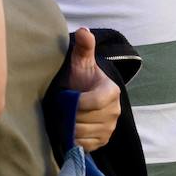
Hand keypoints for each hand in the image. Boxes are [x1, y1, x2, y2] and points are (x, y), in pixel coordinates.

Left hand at [67, 29, 120, 152]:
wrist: (84, 95)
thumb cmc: (80, 77)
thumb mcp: (81, 61)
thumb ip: (84, 47)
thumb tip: (83, 31)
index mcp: (112, 91)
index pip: (94, 102)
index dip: (76, 102)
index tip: (65, 97)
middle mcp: (115, 111)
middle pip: (86, 120)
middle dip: (69, 114)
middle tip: (61, 106)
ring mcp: (110, 128)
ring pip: (83, 133)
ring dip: (68, 126)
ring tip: (64, 115)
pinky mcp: (102, 141)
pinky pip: (84, 145)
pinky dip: (73, 138)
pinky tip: (69, 126)